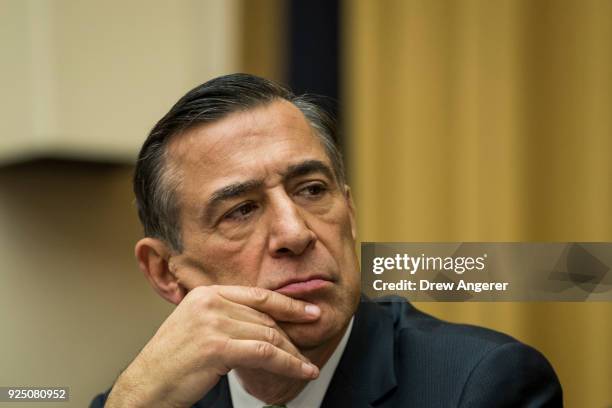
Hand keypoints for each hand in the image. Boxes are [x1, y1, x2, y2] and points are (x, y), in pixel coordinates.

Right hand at [105, 285, 320, 407]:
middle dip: (292, 336)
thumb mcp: (198, 326)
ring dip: (293, 354)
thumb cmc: (172, 362)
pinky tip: (300, 371)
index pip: (257, 295)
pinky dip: (288, 364)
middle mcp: (210, 302)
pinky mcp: (217, 346)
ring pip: (268, 335)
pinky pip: (264, 353)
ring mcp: (213, 322)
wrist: (147, 386)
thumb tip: (262, 322)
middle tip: (309, 349)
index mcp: (207, 293)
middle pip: (265, 317)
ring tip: (308, 366)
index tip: (309, 311)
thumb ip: (226, 316)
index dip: (288, 303)